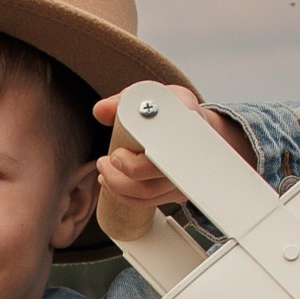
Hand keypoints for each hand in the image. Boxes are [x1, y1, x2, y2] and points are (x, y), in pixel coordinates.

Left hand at [90, 86, 256, 211]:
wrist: (199, 125)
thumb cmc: (174, 109)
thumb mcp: (151, 96)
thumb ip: (123, 102)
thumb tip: (101, 111)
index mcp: (187, 128)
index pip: (162, 154)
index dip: (136, 163)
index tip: (116, 155)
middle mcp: (190, 158)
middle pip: (150, 182)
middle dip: (118, 177)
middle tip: (103, 162)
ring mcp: (186, 179)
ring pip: (147, 195)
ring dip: (117, 186)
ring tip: (104, 170)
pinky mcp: (178, 192)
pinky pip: (149, 202)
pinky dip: (125, 196)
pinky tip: (111, 183)